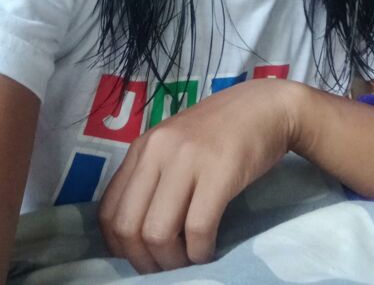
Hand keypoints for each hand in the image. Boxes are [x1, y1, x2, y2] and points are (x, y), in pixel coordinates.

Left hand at [98, 77, 296, 272]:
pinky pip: (198, 229)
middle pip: (128, 227)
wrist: (265, 106)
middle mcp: (157, 150)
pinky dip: (200, 252)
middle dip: (144, 261)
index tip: (142, 257)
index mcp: (142, 147)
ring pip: (158, 233)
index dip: (120, 247)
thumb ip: (152, 176)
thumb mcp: (174, 145)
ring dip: (172, 261)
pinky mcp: (219, 172)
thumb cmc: (220, 130)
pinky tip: (209, 250)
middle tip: (166, 266)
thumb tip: (135, 232)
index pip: (108, 211)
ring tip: (188, 259)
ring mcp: (187, 159)